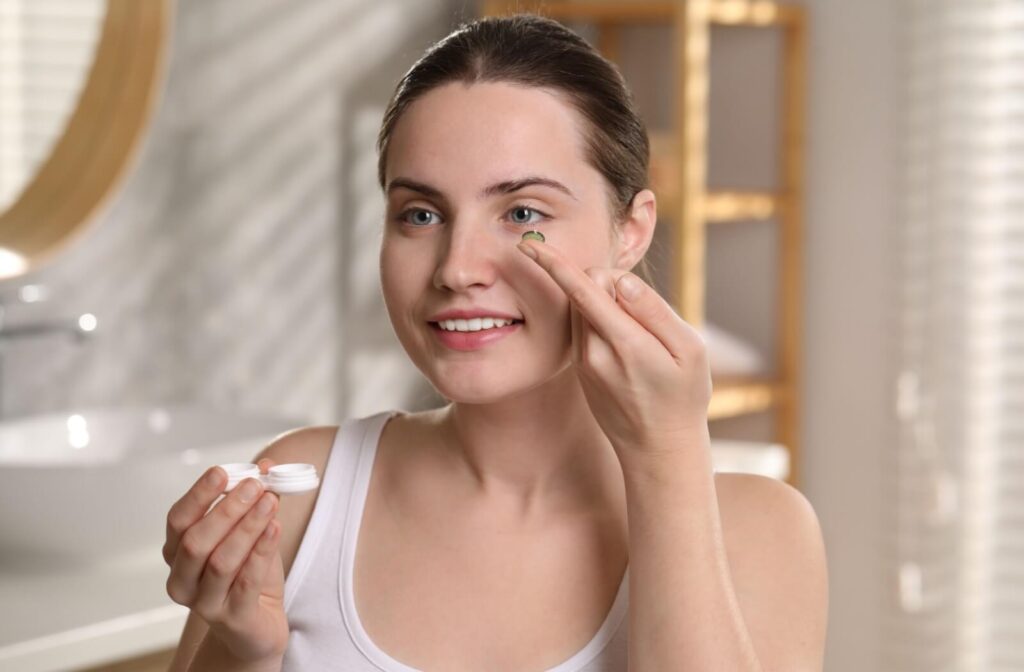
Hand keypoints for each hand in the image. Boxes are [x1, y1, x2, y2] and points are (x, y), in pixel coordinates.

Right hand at [163, 458, 287, 662]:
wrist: (259, 624)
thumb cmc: (247, 574)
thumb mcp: (248, 533)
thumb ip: (253, 502)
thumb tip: (266, 466)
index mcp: (177, 554)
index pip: (178, 520)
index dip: (198, 494)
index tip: (222, 472)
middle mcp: (182, 580)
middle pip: (196, 540)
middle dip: (227, 509)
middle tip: (255, 486)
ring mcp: (204, 604)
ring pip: (221, 561)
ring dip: (247, 527)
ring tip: (270, 502)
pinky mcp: (232, 619)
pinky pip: (246, 582)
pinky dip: (262, 551)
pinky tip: (275, 528)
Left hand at [517, 239, 712, 458]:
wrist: (658, 450)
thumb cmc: (683, 397)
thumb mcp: (690, 351)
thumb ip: (655, 311)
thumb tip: (621, 281)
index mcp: (624, 343)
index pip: (582, 291)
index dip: (554, 264)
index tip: (529, 244)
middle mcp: (594, 352)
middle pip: (583, 291)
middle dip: (606, 282)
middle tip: (643, 311)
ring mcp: (583, 362)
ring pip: (581, 309)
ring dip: (602, 304)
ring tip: (639, 336)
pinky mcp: (580, 369)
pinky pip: (583, 329)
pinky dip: (600, 323)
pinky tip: (628, 348)